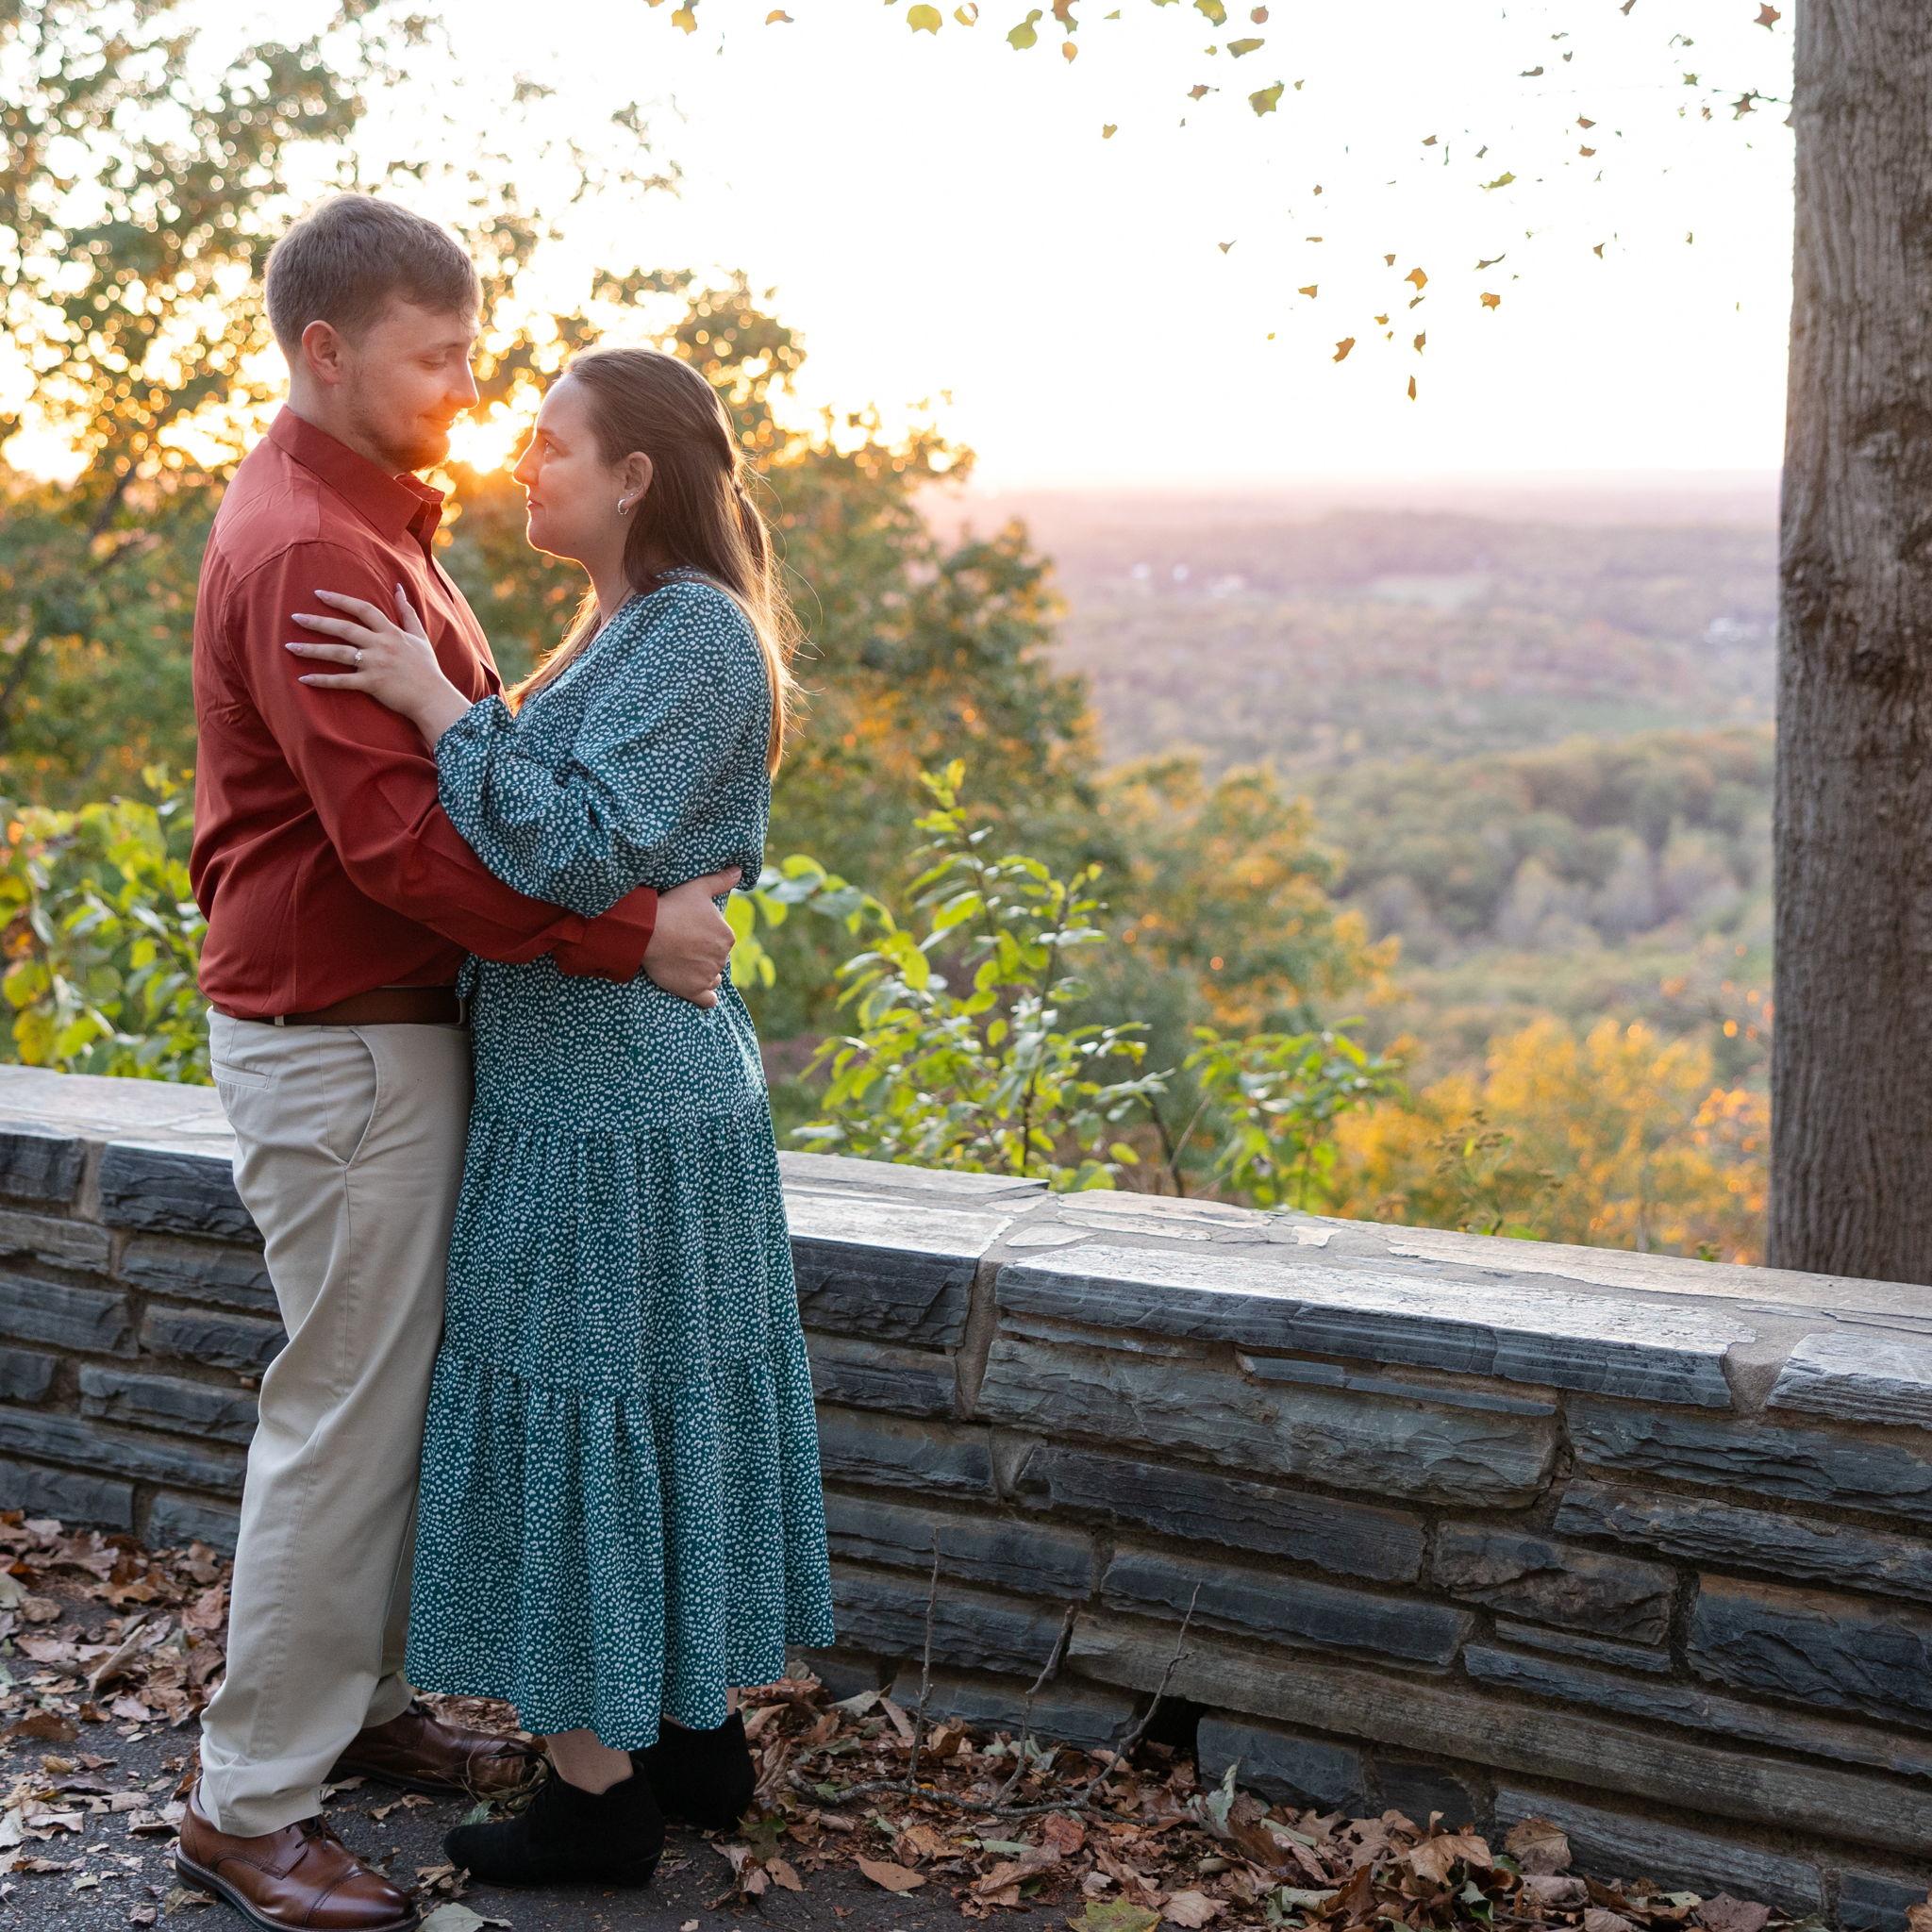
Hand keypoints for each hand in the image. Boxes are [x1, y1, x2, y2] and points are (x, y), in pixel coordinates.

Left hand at [284, 586, 470, 742]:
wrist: (434, 697)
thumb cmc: (427, 668)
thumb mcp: (419, 636)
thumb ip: (407, 612)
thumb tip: (398, 588)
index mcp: (391, 632)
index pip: (362, 609)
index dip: (340, 600)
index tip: (319, 594)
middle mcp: (381, 645)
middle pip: (344, 629)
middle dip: (318, 621)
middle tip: (294, 616)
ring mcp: (376, 664)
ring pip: (338, 653)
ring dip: (312, 649)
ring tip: (290, 646)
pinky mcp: (372, 684)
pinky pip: (342, 681)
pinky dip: (323, 680)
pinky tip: (303, 678)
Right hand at [644, 868, 740, 1008]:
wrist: (647, 931)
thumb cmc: (672, 907)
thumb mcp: (699, 887)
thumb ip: (722, 880)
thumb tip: (741, 871)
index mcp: (727, 936)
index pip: (721, 940)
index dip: (706, 937)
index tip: (689, 932)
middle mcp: (722, 958)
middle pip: (716, 959)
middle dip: (704, 955)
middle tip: (682, 947)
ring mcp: (708, 975)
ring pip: (712, 977)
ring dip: (703, 973)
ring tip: (683, 965)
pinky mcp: (694, 991)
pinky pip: (708, 1000)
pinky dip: (706, 998)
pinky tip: (699, 992)